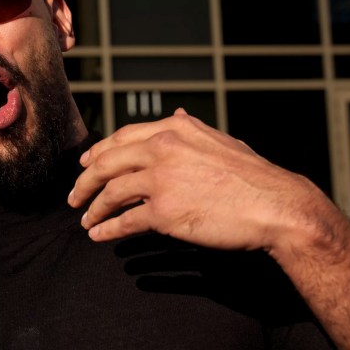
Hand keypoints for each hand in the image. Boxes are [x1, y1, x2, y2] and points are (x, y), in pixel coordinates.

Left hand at [68, 108, 333, 253]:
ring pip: (111, 193)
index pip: (123, 137)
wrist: (276, 205)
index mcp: (174, 129)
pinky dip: (107, 230)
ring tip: (84, 220)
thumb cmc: (252, 175)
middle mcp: (162, 149)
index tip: (85, 164)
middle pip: (107, 164)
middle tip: (73, 196)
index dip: (99, 152)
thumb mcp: (220, 140)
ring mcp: (161, 180)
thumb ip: (190, 129)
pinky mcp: (164, 212)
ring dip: (93, 208)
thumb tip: (176, 114)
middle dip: (85, 181)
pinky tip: (98, 236)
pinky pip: (124, 222)